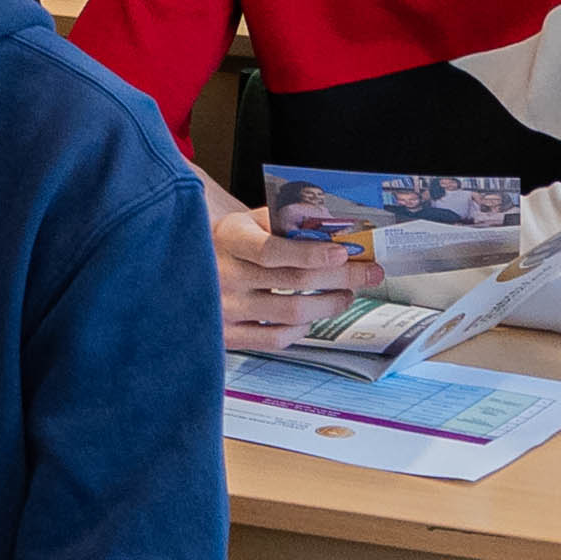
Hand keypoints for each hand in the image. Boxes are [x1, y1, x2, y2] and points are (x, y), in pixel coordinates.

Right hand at [207, 191, 371, 355]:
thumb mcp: (250, 219)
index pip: (271, 250)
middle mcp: (222, 274)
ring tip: (345, 294)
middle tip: (367, 273)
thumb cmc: (231, 240)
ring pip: (291, 313)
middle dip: (340, 277)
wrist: (192, 263)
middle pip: (292, 281)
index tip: (343, 254)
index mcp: (229, 238)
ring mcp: (223, 308)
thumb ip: (287, 222)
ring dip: (329, 304)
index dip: (311, 254)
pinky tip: (313, 316)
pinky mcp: (226, 335)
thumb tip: (334, 229)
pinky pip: (275, 339)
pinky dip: (302, 329)